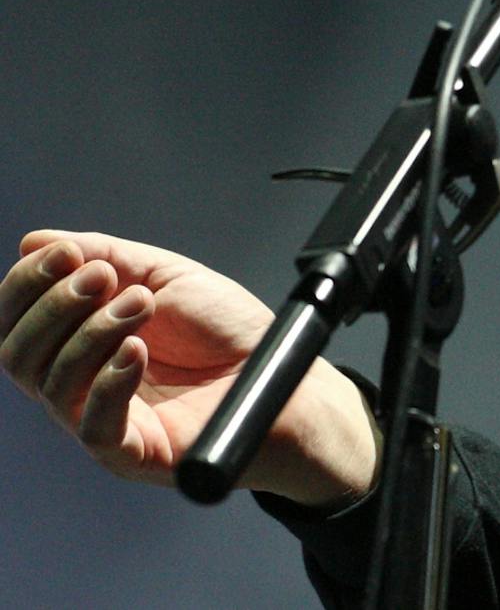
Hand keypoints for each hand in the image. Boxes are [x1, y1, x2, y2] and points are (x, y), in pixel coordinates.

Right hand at [2, 229, 379, 508]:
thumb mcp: (165, 276)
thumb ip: (105, 257)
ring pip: (54, 384)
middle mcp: (80, 384)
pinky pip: (95, 427)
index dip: (27, 286)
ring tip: (142, 304)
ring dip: (93, 331)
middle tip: (102, 277)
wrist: (280, 371)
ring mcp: (100, 420)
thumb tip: (36, 242)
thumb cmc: (225, 329)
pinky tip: (136, 351)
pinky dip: (109, 382)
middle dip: (53, 306)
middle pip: (19, 355)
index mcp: (80, 342)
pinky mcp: (130, 451)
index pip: (18, 323)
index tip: (63, 254)